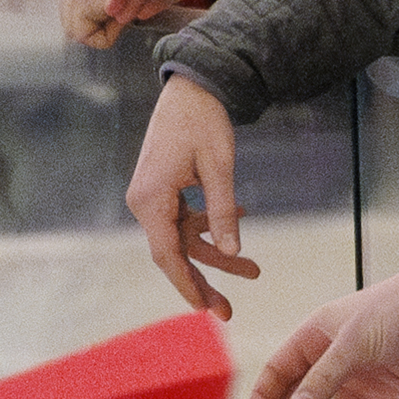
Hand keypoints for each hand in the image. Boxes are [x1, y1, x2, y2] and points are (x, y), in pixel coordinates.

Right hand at [128, 79, 253, 308]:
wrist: (192, 86)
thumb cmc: (203, 121)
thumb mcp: (220, 167)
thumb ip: (224, 211)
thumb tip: (233, 250)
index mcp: (150, 199)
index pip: (167, 255)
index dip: (186, 285)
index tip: (205, 310)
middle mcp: (145, 202)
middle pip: (174, 254)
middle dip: (203, 281)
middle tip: (228, 312)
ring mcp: (153, 197)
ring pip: (185, 239)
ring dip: (216, 254)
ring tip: (254, 270)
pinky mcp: (165, 189)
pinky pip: (187, 219)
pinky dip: (213, 224)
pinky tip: (244, 218)